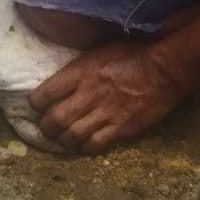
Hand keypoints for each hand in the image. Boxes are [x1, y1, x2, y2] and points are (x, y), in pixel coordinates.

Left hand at [30, 41, 189, 152]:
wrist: (162, 69)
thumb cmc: (130, 54)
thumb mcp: (96, 51)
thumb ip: (78, 67)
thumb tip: (60, 76)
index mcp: (80, 72)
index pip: (46, 93)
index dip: (36, 103)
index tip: (36, 105)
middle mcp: (88, 94)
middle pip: (56, 119)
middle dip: (45, 127)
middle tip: (45, 127)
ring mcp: (105, 113)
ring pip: (72, 135)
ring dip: (62, 140)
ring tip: (61, 139)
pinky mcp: (121, 128)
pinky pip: (95, 144)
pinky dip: (84, 148)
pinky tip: (82, 145)